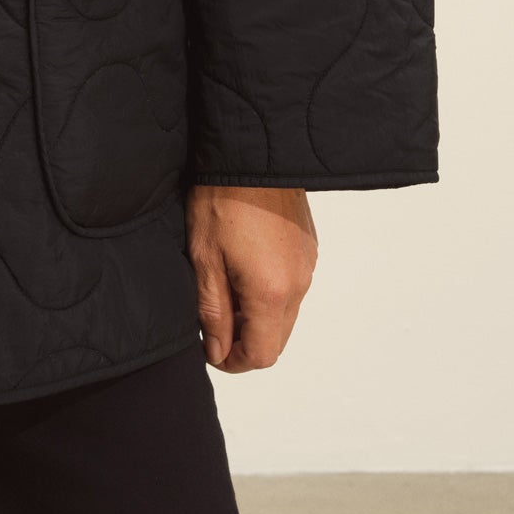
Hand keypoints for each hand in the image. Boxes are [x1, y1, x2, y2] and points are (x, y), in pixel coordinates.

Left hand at [187, 185, 317, 372]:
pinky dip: (272, 291)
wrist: (251, 152)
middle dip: (247, 340)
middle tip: (214, 321)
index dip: (234, 361)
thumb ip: (213, 312)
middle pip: (278, 338)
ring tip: (226, 288)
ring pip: (286, 312)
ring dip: (259, 315)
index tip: (212, 349)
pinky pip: (293, 285)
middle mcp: (299, 284)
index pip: (262, 354)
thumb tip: (218, 350)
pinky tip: (245, 267)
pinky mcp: (309, 247)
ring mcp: (308, 264)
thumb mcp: (205, 258)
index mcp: (272, 292)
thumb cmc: (221, 200)